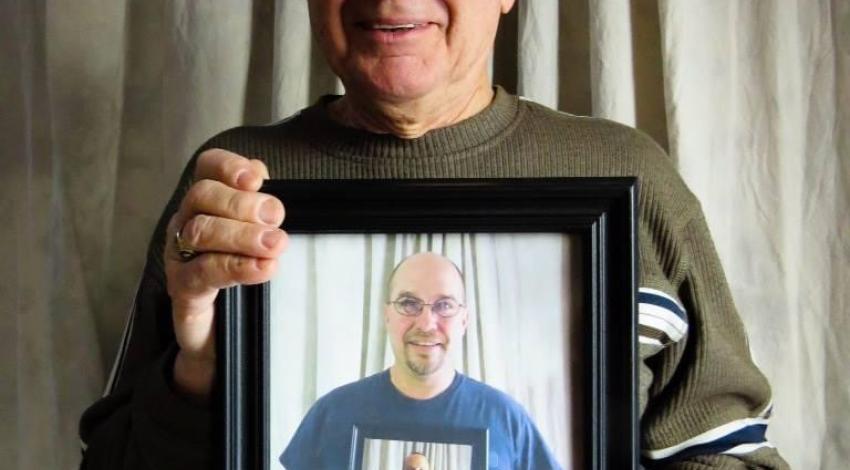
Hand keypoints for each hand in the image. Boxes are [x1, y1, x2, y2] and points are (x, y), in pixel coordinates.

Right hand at [164, 148, 286, 399]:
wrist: (216, 334)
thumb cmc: (237, 274)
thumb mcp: (254, 236)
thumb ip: (258, 206)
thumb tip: (261, 173)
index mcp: (204, 203)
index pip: (207, 169)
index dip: (228, 166)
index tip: (257, 177)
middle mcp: (186, 222)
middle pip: (202, 196)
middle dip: (242, 203)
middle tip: (276, 216)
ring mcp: (180, 256)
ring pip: (201, 231)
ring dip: (242, 235)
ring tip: (275, 245)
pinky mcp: (183, 288)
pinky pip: (205, 272)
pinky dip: (237, 268)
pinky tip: (263, 268)